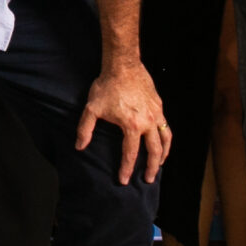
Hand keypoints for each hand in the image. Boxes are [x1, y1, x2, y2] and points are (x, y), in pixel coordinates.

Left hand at [76, 60, 171, 184]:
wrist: (122, 65)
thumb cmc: (106, 86)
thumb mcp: (92, 109)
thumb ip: (85, 130)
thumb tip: (79, 147)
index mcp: (132, 126)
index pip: (130, 154)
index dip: (127, 169)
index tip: (124, 181)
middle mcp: (148, 122)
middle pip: (154, 151)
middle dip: (151, 168)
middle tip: (148, 179)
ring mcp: (156, 114)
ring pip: (165, 139)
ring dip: (163, 155)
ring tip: (159, 165)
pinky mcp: (159, 106)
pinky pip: (166, 126)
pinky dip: (165, 138)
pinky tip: (161, 142)